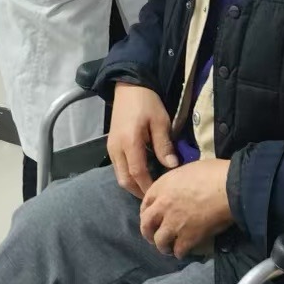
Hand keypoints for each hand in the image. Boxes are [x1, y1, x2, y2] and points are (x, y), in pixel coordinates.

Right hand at [108, 83, 178, 198]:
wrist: (129, 86)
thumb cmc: (147, 102)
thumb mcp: (160, 121)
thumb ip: (164, 145)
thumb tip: (172, 167)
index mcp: (129, 142)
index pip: (138, 173)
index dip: (148, 187)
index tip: (161, 194)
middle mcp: (116, 148)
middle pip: (125, 180)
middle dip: (139, 191)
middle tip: (155, 196)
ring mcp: (111, 147)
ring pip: (119, 176)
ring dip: (133, 185)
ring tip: (149, 187)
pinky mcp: (111, 145)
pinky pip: (118, 167)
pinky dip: (128, 175)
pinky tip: (142, 174)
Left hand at [139, 159, 232, 258]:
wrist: (227, 187)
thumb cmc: (212, 173)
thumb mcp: (187, 170)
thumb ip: (176, 183)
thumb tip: (180, 190)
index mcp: (162, 186)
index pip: (145, 203)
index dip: (147, 212)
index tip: (151, 218)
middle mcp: (163, 206)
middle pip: (146, 224)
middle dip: (148, 233)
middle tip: (154, 237)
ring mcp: (173, 223)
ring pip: (159, 241)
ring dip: (163, 246)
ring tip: (169, 249)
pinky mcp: (187, 238)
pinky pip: (178, 251)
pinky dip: (180, 253)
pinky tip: (184, 252)